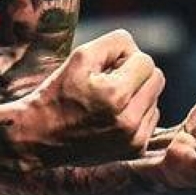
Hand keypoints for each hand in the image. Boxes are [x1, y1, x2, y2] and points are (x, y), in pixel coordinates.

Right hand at [9, 29, 163, 168]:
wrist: (39, 137)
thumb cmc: (58, 93)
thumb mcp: (80, 57)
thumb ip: (114, 44)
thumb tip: (136, 49)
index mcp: (115, 96)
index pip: (145, 60)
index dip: (124, 57)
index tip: (105, 66)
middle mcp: (129, 121)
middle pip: (156, 78)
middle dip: (135, 73)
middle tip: (109, 79)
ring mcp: (134, 139)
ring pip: (155, 98)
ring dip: (137, 93)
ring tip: (108, 99)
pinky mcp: (134, 150)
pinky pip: (150, 118)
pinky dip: (136, 112)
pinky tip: (113, 114)